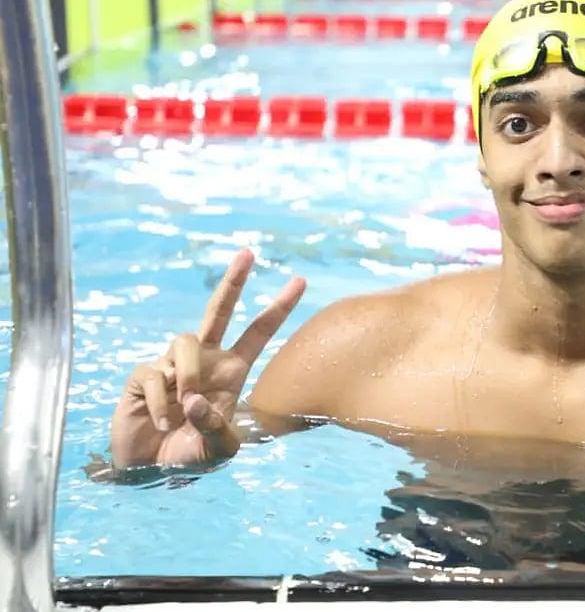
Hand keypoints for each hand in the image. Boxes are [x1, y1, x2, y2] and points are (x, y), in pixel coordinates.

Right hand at [109, 249, 305, 469]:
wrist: (149, 469)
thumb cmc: (190, 455)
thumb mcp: (218, 449)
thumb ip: (216, 428)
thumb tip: (195, 400)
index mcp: (232, 371)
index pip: (259, 333)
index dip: (279, 308)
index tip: (300, 282)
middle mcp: (206, 361)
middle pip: (219, 311)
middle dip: (233, 282)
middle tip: (248, 253)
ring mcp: (174, 364)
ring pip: (185, 342)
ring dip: (189, 376)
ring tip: (183, 410)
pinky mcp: (145, 374)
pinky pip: (157, 374)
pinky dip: (162, 402)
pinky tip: (161, 422)